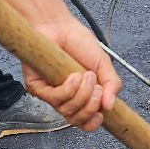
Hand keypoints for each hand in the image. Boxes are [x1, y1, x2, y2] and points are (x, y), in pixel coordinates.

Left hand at [0, 0, 120, 131]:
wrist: (58, 25)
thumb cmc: (78, 42)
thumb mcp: (103, 65)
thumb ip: (111, 84)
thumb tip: (110, 106)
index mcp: (82, 96)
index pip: (85, 122)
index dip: (93, 123)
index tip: (101, 115)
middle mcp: (66, 99)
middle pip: (78, 120)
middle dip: (91, 106)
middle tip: (96, 88)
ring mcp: (51, 94)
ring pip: (68, 111)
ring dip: (82, 95)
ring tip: (86, 75)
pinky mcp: (37, 88)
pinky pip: (55, 99)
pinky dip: (68, 90)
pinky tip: (73, 77)